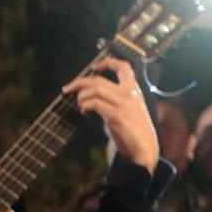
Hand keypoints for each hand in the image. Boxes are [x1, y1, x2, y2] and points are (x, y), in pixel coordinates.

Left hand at [63, 58, 158, 172]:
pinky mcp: (118, 116)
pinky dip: (85, 106)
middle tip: (67, 89)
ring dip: (81, 96)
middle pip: (99, 80)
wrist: (145, 149)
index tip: (93, 68)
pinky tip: (84, 111)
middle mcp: (130, 94)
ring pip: (95, 89)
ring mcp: (124, 104)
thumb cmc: (133, 131)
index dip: (107, 63)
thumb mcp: (127, 110)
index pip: (124, 67)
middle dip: (79, 82)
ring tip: (79, 105)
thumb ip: (114, 100)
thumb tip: (90, 97)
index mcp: (134, 90)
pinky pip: (95, 103)